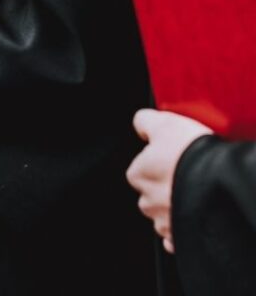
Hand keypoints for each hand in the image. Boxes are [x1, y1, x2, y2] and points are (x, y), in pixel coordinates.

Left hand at [126, 108, 211, 252]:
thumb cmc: (192, 155)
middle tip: (186, 177)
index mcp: (138, 175)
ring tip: (195, 196)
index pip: (140, 168)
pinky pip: (177, 239)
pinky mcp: (183, 238)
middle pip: (151, 194)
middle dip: (165, 188)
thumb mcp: (164, 123)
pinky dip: (181, 232)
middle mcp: (147, 202)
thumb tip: (139, 124)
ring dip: (175, 208)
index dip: (157, 162)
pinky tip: (192, 221)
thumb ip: (144, 121)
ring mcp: (166, 222)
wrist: (221, 185)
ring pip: (165, 216)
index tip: (172, 160)